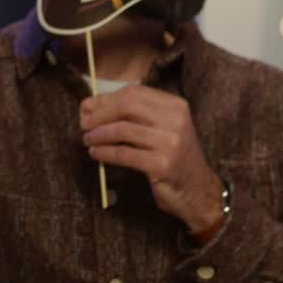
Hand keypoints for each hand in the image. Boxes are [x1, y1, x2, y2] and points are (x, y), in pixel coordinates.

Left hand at [81, 85, 223, 232]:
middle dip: (100, 114)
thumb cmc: (173, 157)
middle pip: (127, 106)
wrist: (198, 190)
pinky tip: (96, 154)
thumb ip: (133, 115)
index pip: (134, 92)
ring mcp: (171, 142)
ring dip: (99, 135)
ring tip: (87, 140)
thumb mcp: (161, 129)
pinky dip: (105, 153)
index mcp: (175, 105)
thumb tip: (90, 106)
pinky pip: (125, 154)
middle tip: (84, 125)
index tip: (87, 108)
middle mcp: (176, 120)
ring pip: (123, 130)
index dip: (106, 99)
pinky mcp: (162, 164)